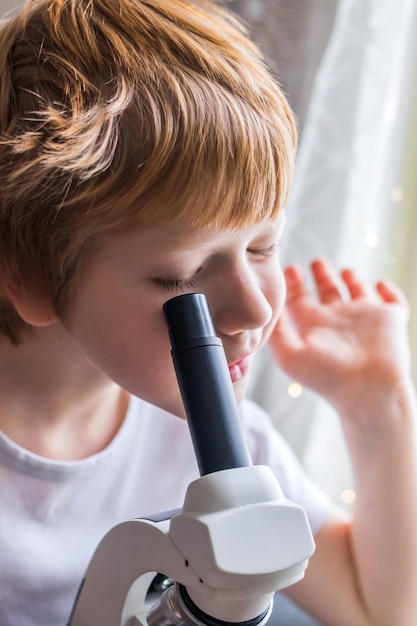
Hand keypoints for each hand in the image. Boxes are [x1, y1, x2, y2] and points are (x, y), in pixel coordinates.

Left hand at [270, 259, 410, 419]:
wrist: (367, 389)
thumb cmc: (327, 376)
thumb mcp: (290, 355)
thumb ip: (278, 333)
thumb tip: (269, 312)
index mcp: (314, 326)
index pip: (300, 300)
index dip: (294, 284)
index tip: (288, 268)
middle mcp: (338, 321)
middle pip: (328, 292)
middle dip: (321, 276)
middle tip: (315, 261)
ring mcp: (365, 319)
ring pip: (358, 293)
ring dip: (352, 280)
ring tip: (345, 269)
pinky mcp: (390, 319)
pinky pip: (392, 300)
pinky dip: (388, 290)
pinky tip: (380, 283)